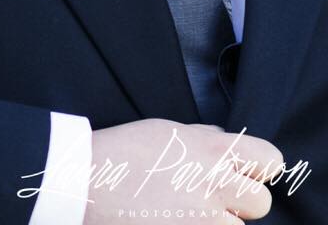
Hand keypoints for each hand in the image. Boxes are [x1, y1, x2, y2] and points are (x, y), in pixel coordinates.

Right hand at [84, 120, 284, 222]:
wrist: (80, 182)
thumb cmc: (118, 154)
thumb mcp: (163, 131)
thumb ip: (201, 137)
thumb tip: (225, 140)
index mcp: (209, 149)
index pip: (269, 160)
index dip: (257, 169)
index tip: (242, 174)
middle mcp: (213, 183)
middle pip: (260, 202)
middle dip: (237, 203)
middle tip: (207, 199)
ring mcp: (203, 218)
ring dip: (215, 223)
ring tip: (180, 212)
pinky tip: (168, 220)